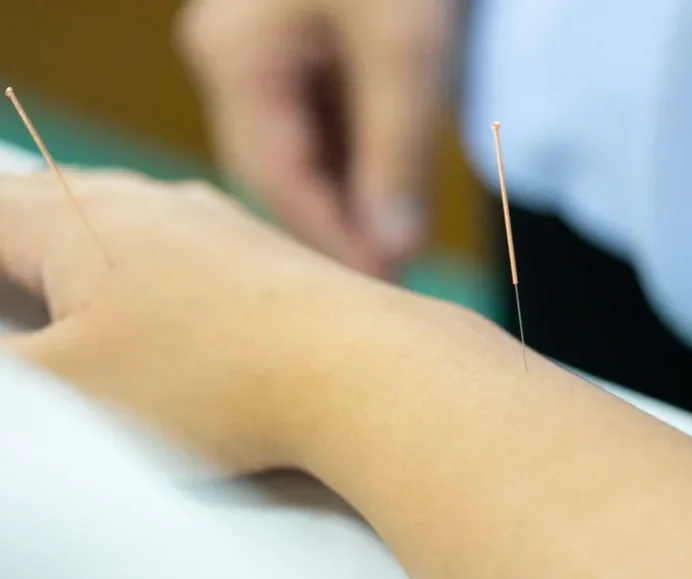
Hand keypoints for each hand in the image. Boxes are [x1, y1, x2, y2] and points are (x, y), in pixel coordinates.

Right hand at [0, 169, 402, 472]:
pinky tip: (162, 295)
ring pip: (120, 215)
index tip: (3, 292)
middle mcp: (147, 201)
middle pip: (50, 203)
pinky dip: (148, 260)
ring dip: (82, 244)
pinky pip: (181, 241)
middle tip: (13, 273)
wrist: (353, 367)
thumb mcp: (70, 383)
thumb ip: (13, 357)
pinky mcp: (256, 249)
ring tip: (67, 280)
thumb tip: (10, 340)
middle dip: (16, 238)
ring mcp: (210, 219)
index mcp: (79, 219)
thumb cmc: (212, 376)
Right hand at [176, 0, 460, 278]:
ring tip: (398, 245)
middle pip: (281, 171)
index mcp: (238, 58)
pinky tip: (389, 192)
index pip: (280, 178)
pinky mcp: (292, 45)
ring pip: (301, 151)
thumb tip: (397, 248)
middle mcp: (232, 60)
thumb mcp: (406, 45)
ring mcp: (257, 52)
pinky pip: (318, 121)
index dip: (333, 238)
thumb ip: (398, 151)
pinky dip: (356, 160)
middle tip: (391, 279)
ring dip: (349, 197)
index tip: (382, 284)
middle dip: (338, 225)